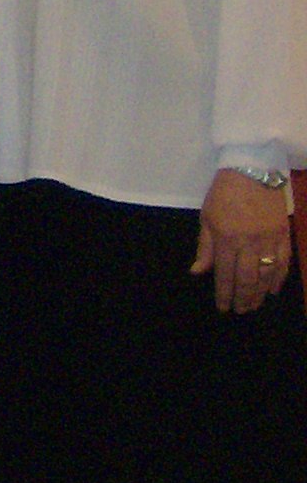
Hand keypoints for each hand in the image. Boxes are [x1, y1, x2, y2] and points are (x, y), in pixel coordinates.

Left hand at [193, 168, 292, 315]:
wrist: (252, 170)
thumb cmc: (224, 194)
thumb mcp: (206, 218)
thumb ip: (204, 247)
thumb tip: (198, 271)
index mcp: (226, 240)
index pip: (225, 274)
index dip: (224, 294)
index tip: (223, 307)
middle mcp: (249, 244)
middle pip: (247, 279)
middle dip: (243, 298)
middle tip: (241, 311)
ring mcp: (269, 240)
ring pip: (267, 275)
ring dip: (261, 293)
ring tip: (255, 305)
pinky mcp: (284, 235)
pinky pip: (284, 262)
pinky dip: (280, 278)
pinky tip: (274, 290)